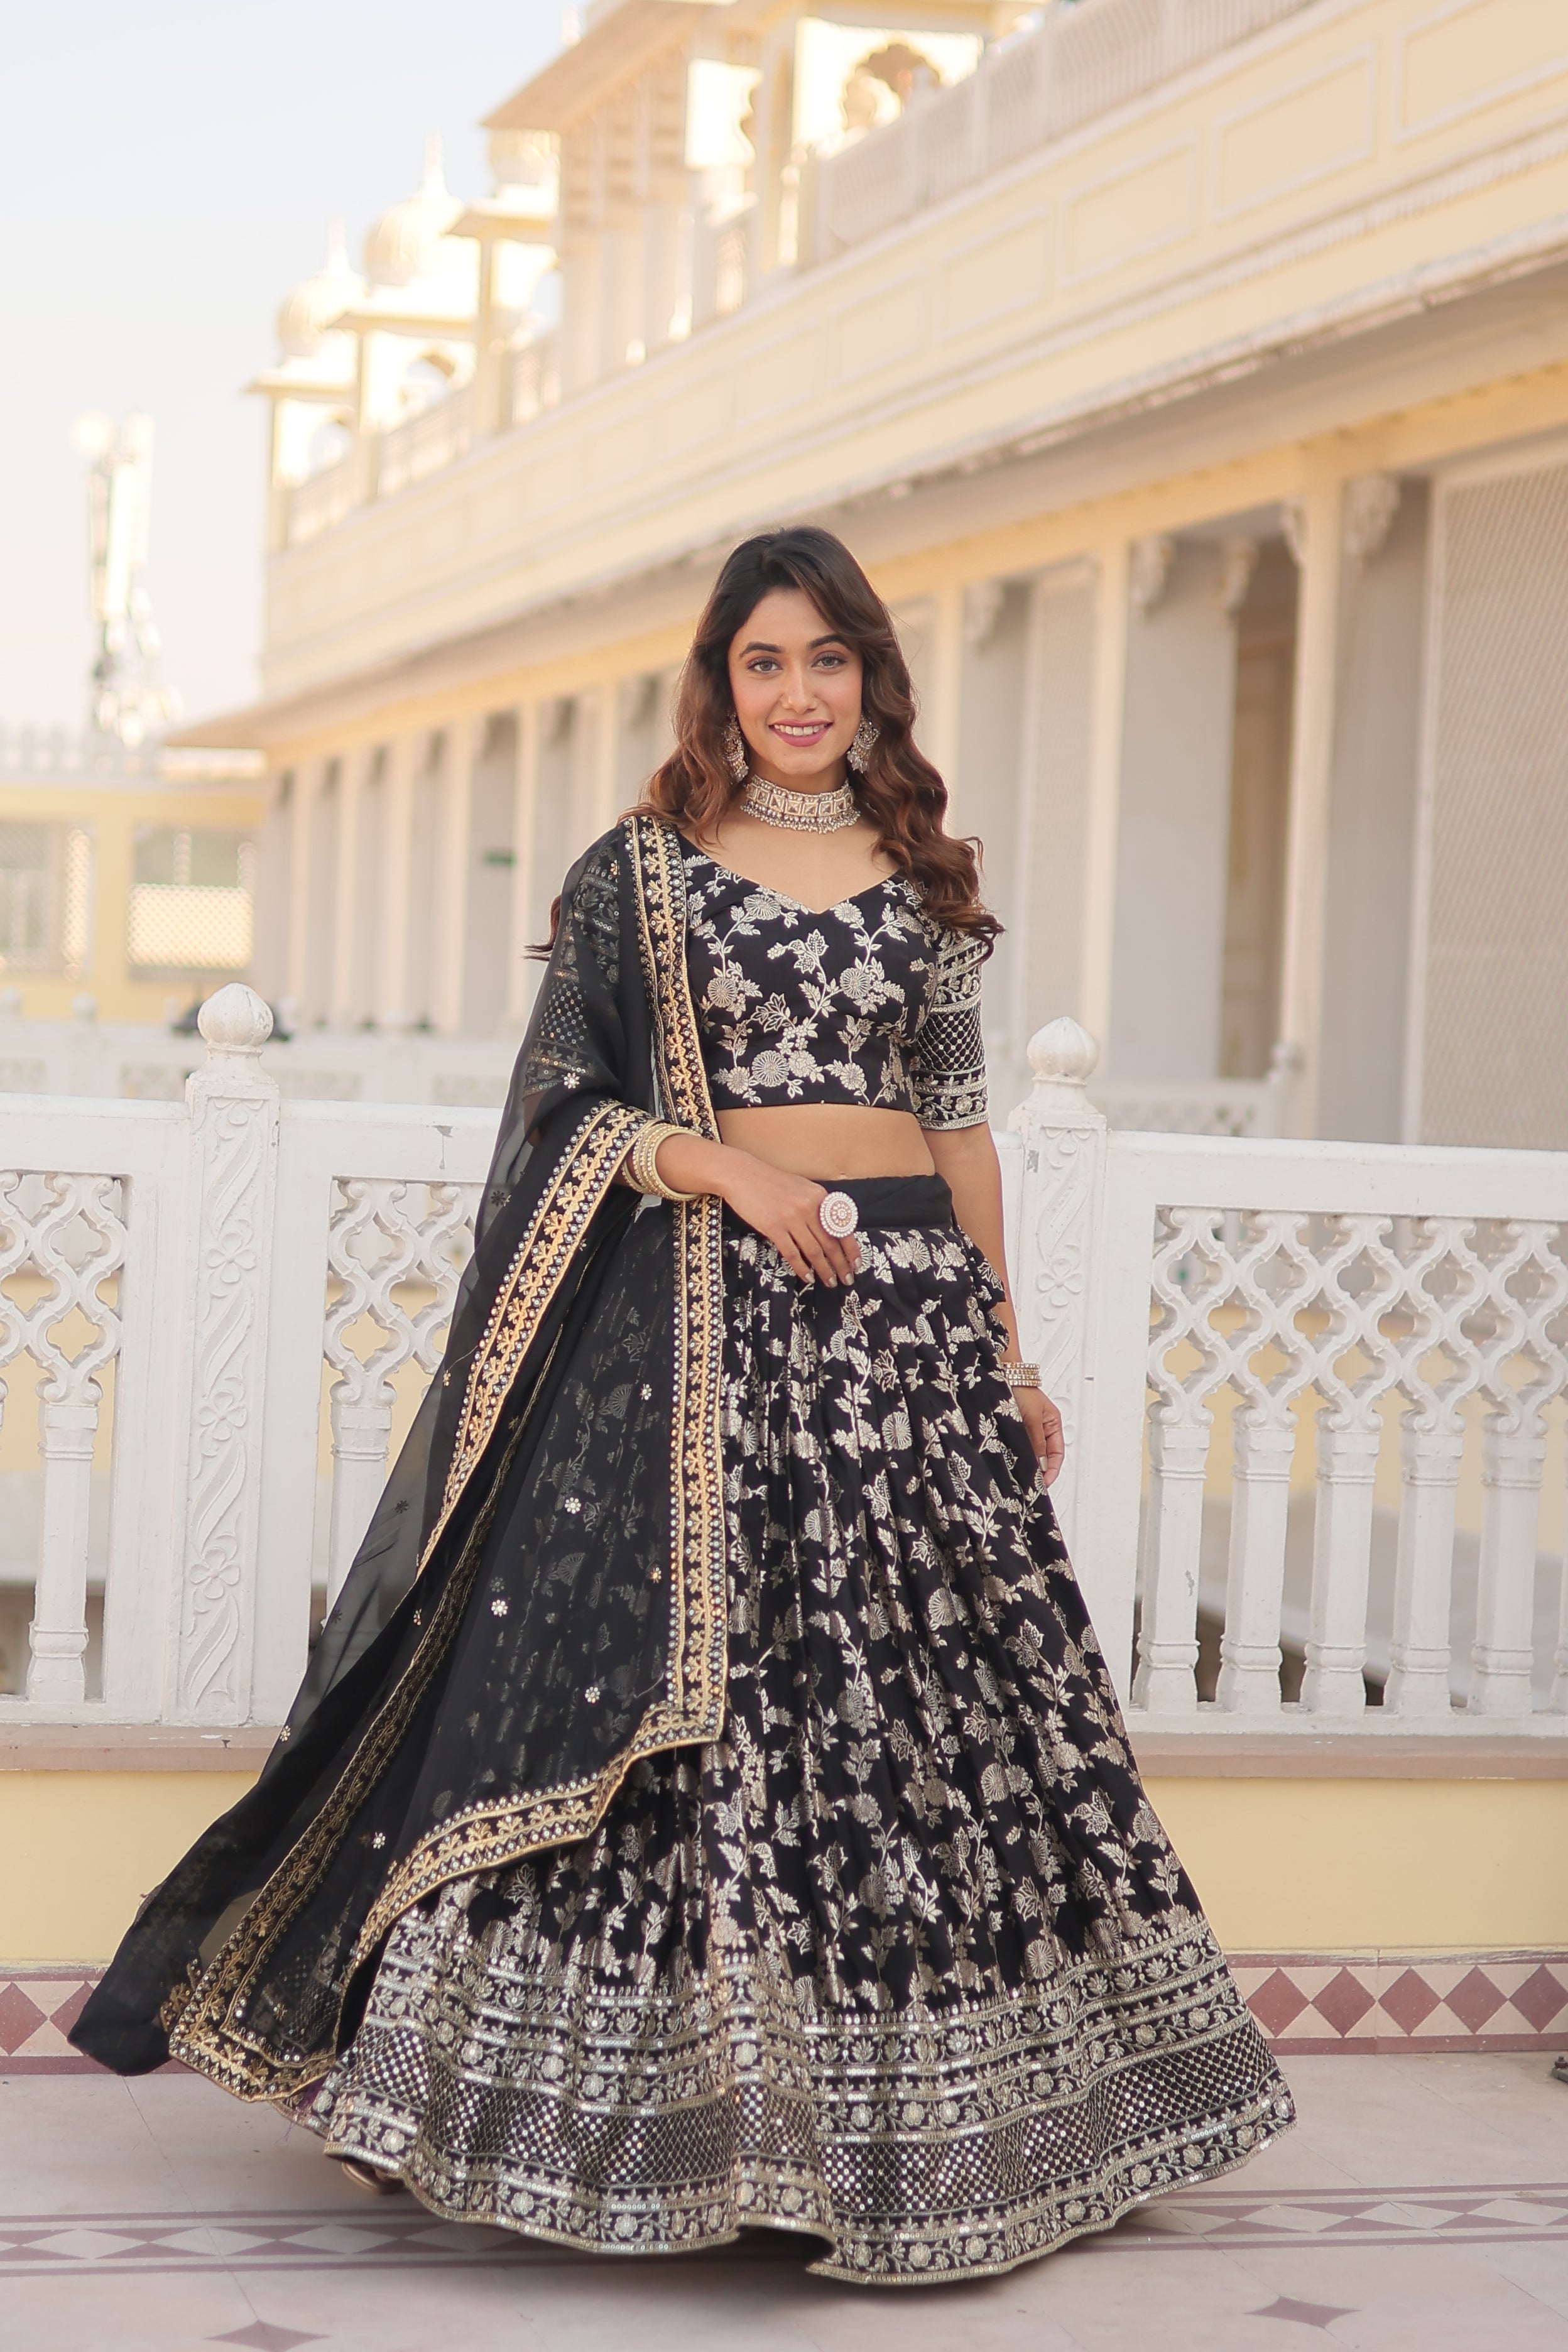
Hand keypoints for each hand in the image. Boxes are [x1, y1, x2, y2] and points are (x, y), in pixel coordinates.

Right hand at [717, 1154, 860, 1286]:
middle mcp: (808, 1208)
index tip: (857, 1264)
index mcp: (819, 1197)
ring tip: (830, 1282)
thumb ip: (818, 1206)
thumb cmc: (772, 1182)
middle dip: (841, 1264)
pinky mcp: (773, 1227)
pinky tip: (807, 1277)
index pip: (842, 1228)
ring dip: (824, 1270)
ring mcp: (791, 1218)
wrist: (743, 1175)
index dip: (851, 1249)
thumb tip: (833, 1229)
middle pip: (830, 1243)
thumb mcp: (802, 1188)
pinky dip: (801, 1268)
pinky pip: (792, 1253)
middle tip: (847, 1279)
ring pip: (814, 1251)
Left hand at [1015, 1387, 1063, 1486]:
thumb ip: (1036, 1443)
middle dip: (1040, 1471)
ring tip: (1023, 1477)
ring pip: (1032, 1452)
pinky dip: (1018, 1456)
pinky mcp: (1015, 1428)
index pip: (1057, 1454)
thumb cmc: (1021, 1390)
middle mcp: (1042, 1428)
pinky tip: (1012, 1463)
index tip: (1044, 1483)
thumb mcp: (1032, 1419)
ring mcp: (1028, 1428)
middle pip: (1045, 1455)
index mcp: (1053, 1424)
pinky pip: (1020, 1446)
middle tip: (1032, 1484)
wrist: (1001, 1376)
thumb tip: (1040, 1464)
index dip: (1052, 1470)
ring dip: (1028, 1464)